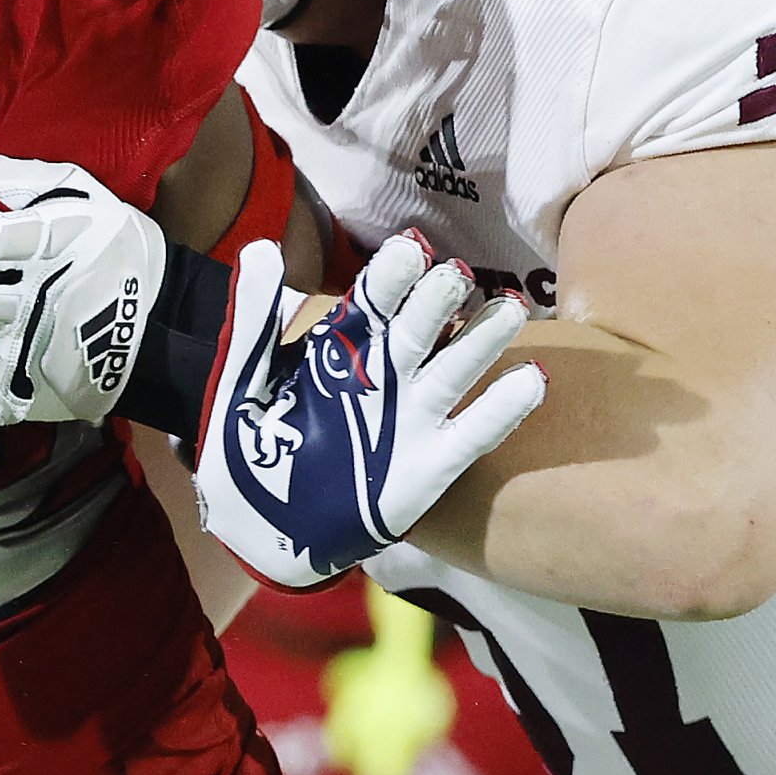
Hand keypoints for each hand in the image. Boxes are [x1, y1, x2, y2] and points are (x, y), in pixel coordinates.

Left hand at [194, 234, 545, 587]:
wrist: (258, 527)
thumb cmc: (248, 447)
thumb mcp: (243, 382)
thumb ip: (254, 320)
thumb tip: (264, 248)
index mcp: (341, 349)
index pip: (371, 302)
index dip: (390, 276)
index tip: (407, 249)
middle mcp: (384, 375)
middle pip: (418, 329)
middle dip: (436, 301)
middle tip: (453, 275)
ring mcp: (411, 418)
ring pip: (454, 370)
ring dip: (482, 340)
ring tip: (509, 309)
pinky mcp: (430, 465)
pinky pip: (473, 433)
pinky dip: (502, 408)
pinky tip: (532, 377)